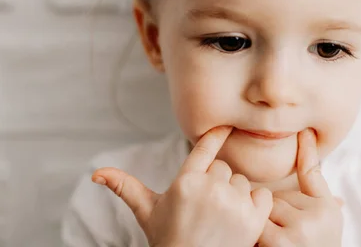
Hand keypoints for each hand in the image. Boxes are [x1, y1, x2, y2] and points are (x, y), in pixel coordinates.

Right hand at [91, 126, 272, 246]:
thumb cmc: (168, 240)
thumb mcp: (147, 213)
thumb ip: (126, 187)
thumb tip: (95, 173)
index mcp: (184, 182)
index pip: (204, 148)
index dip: (217, 134)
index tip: (228, 124)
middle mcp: (209, 188)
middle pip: (224, 169)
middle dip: (218, 184)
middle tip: (206, 208)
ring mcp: (233, 203)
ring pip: (243, 182)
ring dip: (236, 196)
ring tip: (221, 218)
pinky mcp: (253, 218)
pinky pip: (264, 195)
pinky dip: (257, 205)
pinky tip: (242, 219)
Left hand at [257, 129, 343, 246]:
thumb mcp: (326, 226)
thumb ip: (319, 198)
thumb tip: (326, 173)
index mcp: (328, 210)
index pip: (311, 173)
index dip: (307, 150)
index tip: (305, 131)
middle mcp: (317, 218)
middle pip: (277, 195)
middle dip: (272, 212)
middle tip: (284, 236)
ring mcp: (297, 231)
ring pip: (263, 208)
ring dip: (261, 225)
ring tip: (273, 243)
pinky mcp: (277, 243)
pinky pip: (254, 224)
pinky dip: (252, 236)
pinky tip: (261, 245)